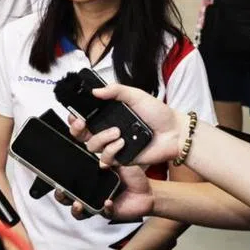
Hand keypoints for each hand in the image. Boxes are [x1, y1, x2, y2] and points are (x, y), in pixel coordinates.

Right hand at [53, 164, 154, 220]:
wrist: (147, 189)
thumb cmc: (130, 174)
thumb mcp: (117, 159)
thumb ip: (107, 155)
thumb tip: (97, 155)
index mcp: (85, 177)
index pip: (66, 178)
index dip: (57, 178)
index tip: (54, 174)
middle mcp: (87, 192)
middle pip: (66, 196)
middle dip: (61, 195)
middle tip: (62, 191)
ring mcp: (95, 203)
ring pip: (78, 211)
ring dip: (76, 209)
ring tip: (78, 204)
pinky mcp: (107, 212)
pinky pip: (103, 213)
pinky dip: (105, 209)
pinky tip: (108, 203)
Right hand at [66, 84, 181, 165]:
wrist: (175, 132)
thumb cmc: (158, 114)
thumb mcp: (136, 95)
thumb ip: (116, 90)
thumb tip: (95, 90)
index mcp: (109, 117)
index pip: (85, 119)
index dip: (75, 118)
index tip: (74, 115)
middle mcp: (108, 131)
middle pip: (81, 135)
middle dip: (76, 130)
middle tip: (82, 124)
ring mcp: (113, 146)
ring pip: (92, 147)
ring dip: (101, 138)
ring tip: (116, 132)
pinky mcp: (121, 158)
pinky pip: (106, 159)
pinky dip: (111, 150)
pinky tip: (122, 143)